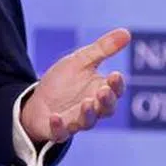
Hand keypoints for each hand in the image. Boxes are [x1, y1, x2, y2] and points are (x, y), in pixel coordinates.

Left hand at [21, 28, 130, 143]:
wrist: (38, 101)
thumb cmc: (64, 81)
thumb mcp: (81, 60)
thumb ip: (103, 49)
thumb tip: (126, 32)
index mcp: (100, 91)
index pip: (115, 90)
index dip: (116, 84)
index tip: (115, 74)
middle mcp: (92, 109)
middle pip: (106, 109)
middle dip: (106, 101)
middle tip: (104, 91)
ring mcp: (75, 121)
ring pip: (87, 122)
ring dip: (87, 114)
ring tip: (86, 103)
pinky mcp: (57, 130)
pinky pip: (60, 133)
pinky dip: (59, 127)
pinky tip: (56, 117)